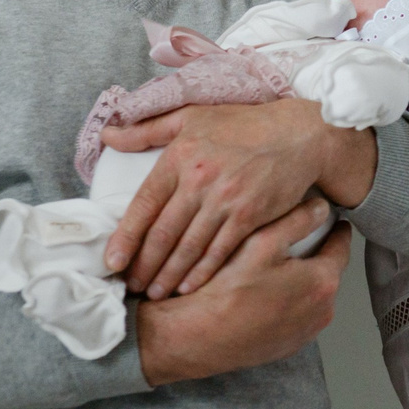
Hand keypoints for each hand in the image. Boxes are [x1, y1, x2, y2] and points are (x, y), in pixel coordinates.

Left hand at [102, 98, 375, 296]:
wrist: (300, 135)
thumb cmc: (245, 125)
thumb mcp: (192, 116)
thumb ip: (147, 129)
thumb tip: (108, 135)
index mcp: (180, 157)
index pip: (143, 204)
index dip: (124, 237)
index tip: (112, 261)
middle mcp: (199, 180)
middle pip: (163, 233)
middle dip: (143, 265)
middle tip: (130, 285)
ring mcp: (226, 201)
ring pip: (188, 248)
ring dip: (168, 275)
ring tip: (154, 292)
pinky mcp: (250, 217)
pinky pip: (220, 252)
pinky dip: (202, 273)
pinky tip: (189, 287)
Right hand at [136, 203, 350, 384]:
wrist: (198, 338)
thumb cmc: (228, 291)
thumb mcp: (262, 243)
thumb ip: (297, 221)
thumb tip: (321, 208)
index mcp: (322, 282)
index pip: (341, 248)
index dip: (337, 232)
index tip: (336, 224)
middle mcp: (323, 311)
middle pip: (327, 273)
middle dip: (317, 257)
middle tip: (301, 243)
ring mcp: (307, 332)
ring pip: (312, 297)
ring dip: (302, 283)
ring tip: (279, 270)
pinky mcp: (289, 346)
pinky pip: (296, 318)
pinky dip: (288, 305)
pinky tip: (266, 297)